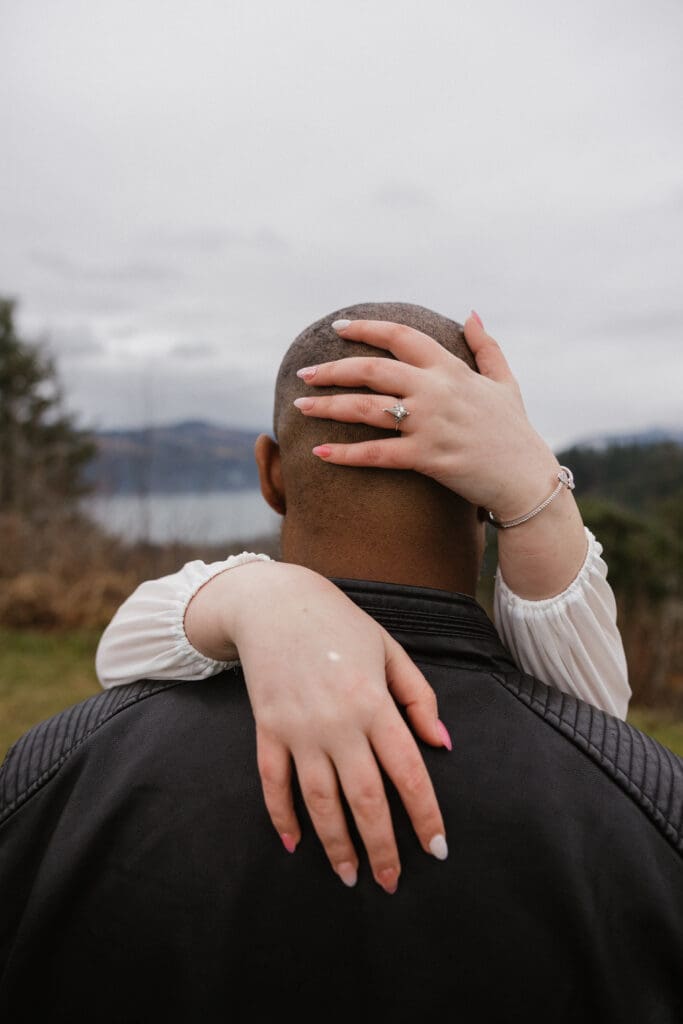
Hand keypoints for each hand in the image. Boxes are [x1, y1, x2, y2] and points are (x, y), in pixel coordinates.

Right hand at [184, 560, 450, 893]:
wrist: (275, 603)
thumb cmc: (340, 624)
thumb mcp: (390, 650)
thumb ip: (419, 697)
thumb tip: (442, 744)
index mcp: (374, 701)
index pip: (408, 773)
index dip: (425, 816)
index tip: (437, 850)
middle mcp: (337, 722)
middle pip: (365, 799)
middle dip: (382, 847)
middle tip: (392, 881)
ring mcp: (298, 728)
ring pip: (320, 801)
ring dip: (336, 844)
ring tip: (349, 876)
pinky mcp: (267, 729)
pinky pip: (274, 783)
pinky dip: (282, 816)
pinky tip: (295, 843)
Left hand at [295, 312, 587, 597]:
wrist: (525, 480)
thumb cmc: (514, 432)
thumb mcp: (505, 382)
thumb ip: (486, 346)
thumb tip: (471, 313)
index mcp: (451, 369)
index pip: (401, 335)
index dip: (367, 328)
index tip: (339, 327)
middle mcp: (436, 390)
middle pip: (372, 369)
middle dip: (332, 369)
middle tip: (304, 374)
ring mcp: (430, 424)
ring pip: (366, 408)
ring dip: (327, 406)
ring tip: (299, 408)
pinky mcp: (426, 458)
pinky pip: (376, 454)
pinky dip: (345, 454)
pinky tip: (319, 454)